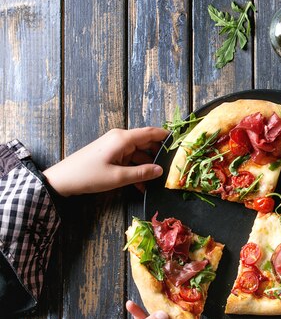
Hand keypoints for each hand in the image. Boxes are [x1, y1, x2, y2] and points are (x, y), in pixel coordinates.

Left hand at [43, 127, 168, 196]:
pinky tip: (140, 186)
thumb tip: (160, 170)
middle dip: (158, 156)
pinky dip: (135, 170)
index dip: (167, 136)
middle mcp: (120, 138)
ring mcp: (114, 146)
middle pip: (146, 143)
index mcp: (123, 139)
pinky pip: (129, 160)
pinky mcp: (110, 154)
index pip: (151, 132)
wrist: (62, 180)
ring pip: (138, 154)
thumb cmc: (88, 176)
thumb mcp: (117, 178)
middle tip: (170, 169)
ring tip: (154, 183)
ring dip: (146, 167)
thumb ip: (141, 173)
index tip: (181, 142)